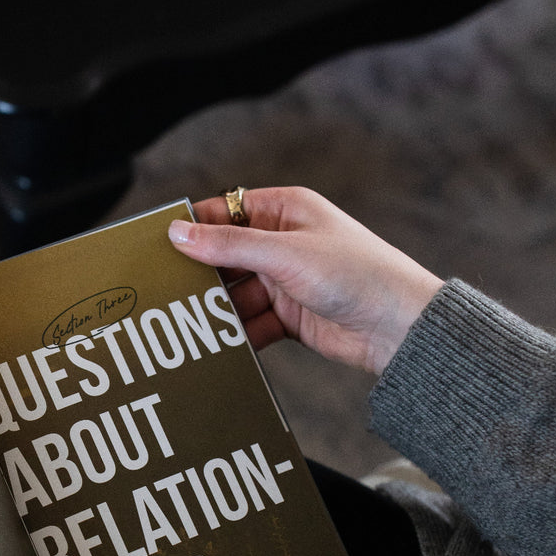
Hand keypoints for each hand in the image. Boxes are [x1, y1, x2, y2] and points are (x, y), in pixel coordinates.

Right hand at [168, 186, 443, 374]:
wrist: (398, 327)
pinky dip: (235, 335)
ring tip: (187, 324)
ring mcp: (284, 282)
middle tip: (164, 291)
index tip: (157, 245)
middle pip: (224, 256)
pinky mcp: (288, 316)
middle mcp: (282, 243)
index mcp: (285, 211)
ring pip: (234, 294)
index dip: (192, 226)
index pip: (224, 211)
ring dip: (216, 310)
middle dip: (199, 275)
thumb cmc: (356, 274)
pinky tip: (217, 345)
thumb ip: (229, 245)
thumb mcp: (285, 254)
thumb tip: (179, 233)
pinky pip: (249, 324)